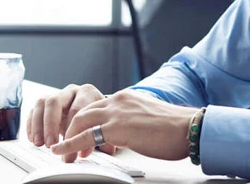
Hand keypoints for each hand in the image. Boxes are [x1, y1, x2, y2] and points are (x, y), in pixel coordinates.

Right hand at [26, 84, 108, 152]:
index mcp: (87, 93)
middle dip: (50, 125)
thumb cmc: (98, 120)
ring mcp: (56, 95)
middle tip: (49, 144)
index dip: (70, 129)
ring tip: (38, 143)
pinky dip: (31, 125)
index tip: (67, 146)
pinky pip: (33, 110)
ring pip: (41, 104)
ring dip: (37, 125)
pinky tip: (32, 139)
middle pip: (54, 102)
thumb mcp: (101, 127)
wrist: (94, 112)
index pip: (76, 109)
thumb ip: (96, 138)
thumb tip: (83, 152)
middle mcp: (71, 90)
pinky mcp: (44, 103)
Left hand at [50, 90, 198, 162]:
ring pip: (79, 121)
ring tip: (61, 152)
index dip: (85, 122)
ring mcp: (116, 112)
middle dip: (70, 129)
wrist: (188, 128)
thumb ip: (132, 121)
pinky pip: (84, 136)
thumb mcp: (148, 118)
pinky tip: (61, 151)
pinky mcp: (116, 128)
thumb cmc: (175, 128)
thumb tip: (125, 134)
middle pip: (83, 111)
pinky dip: (68, 144)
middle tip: (65, 145)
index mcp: (126, 97)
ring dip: (67, 138)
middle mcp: (118, 100)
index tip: (79, 135)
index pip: (97, 106)